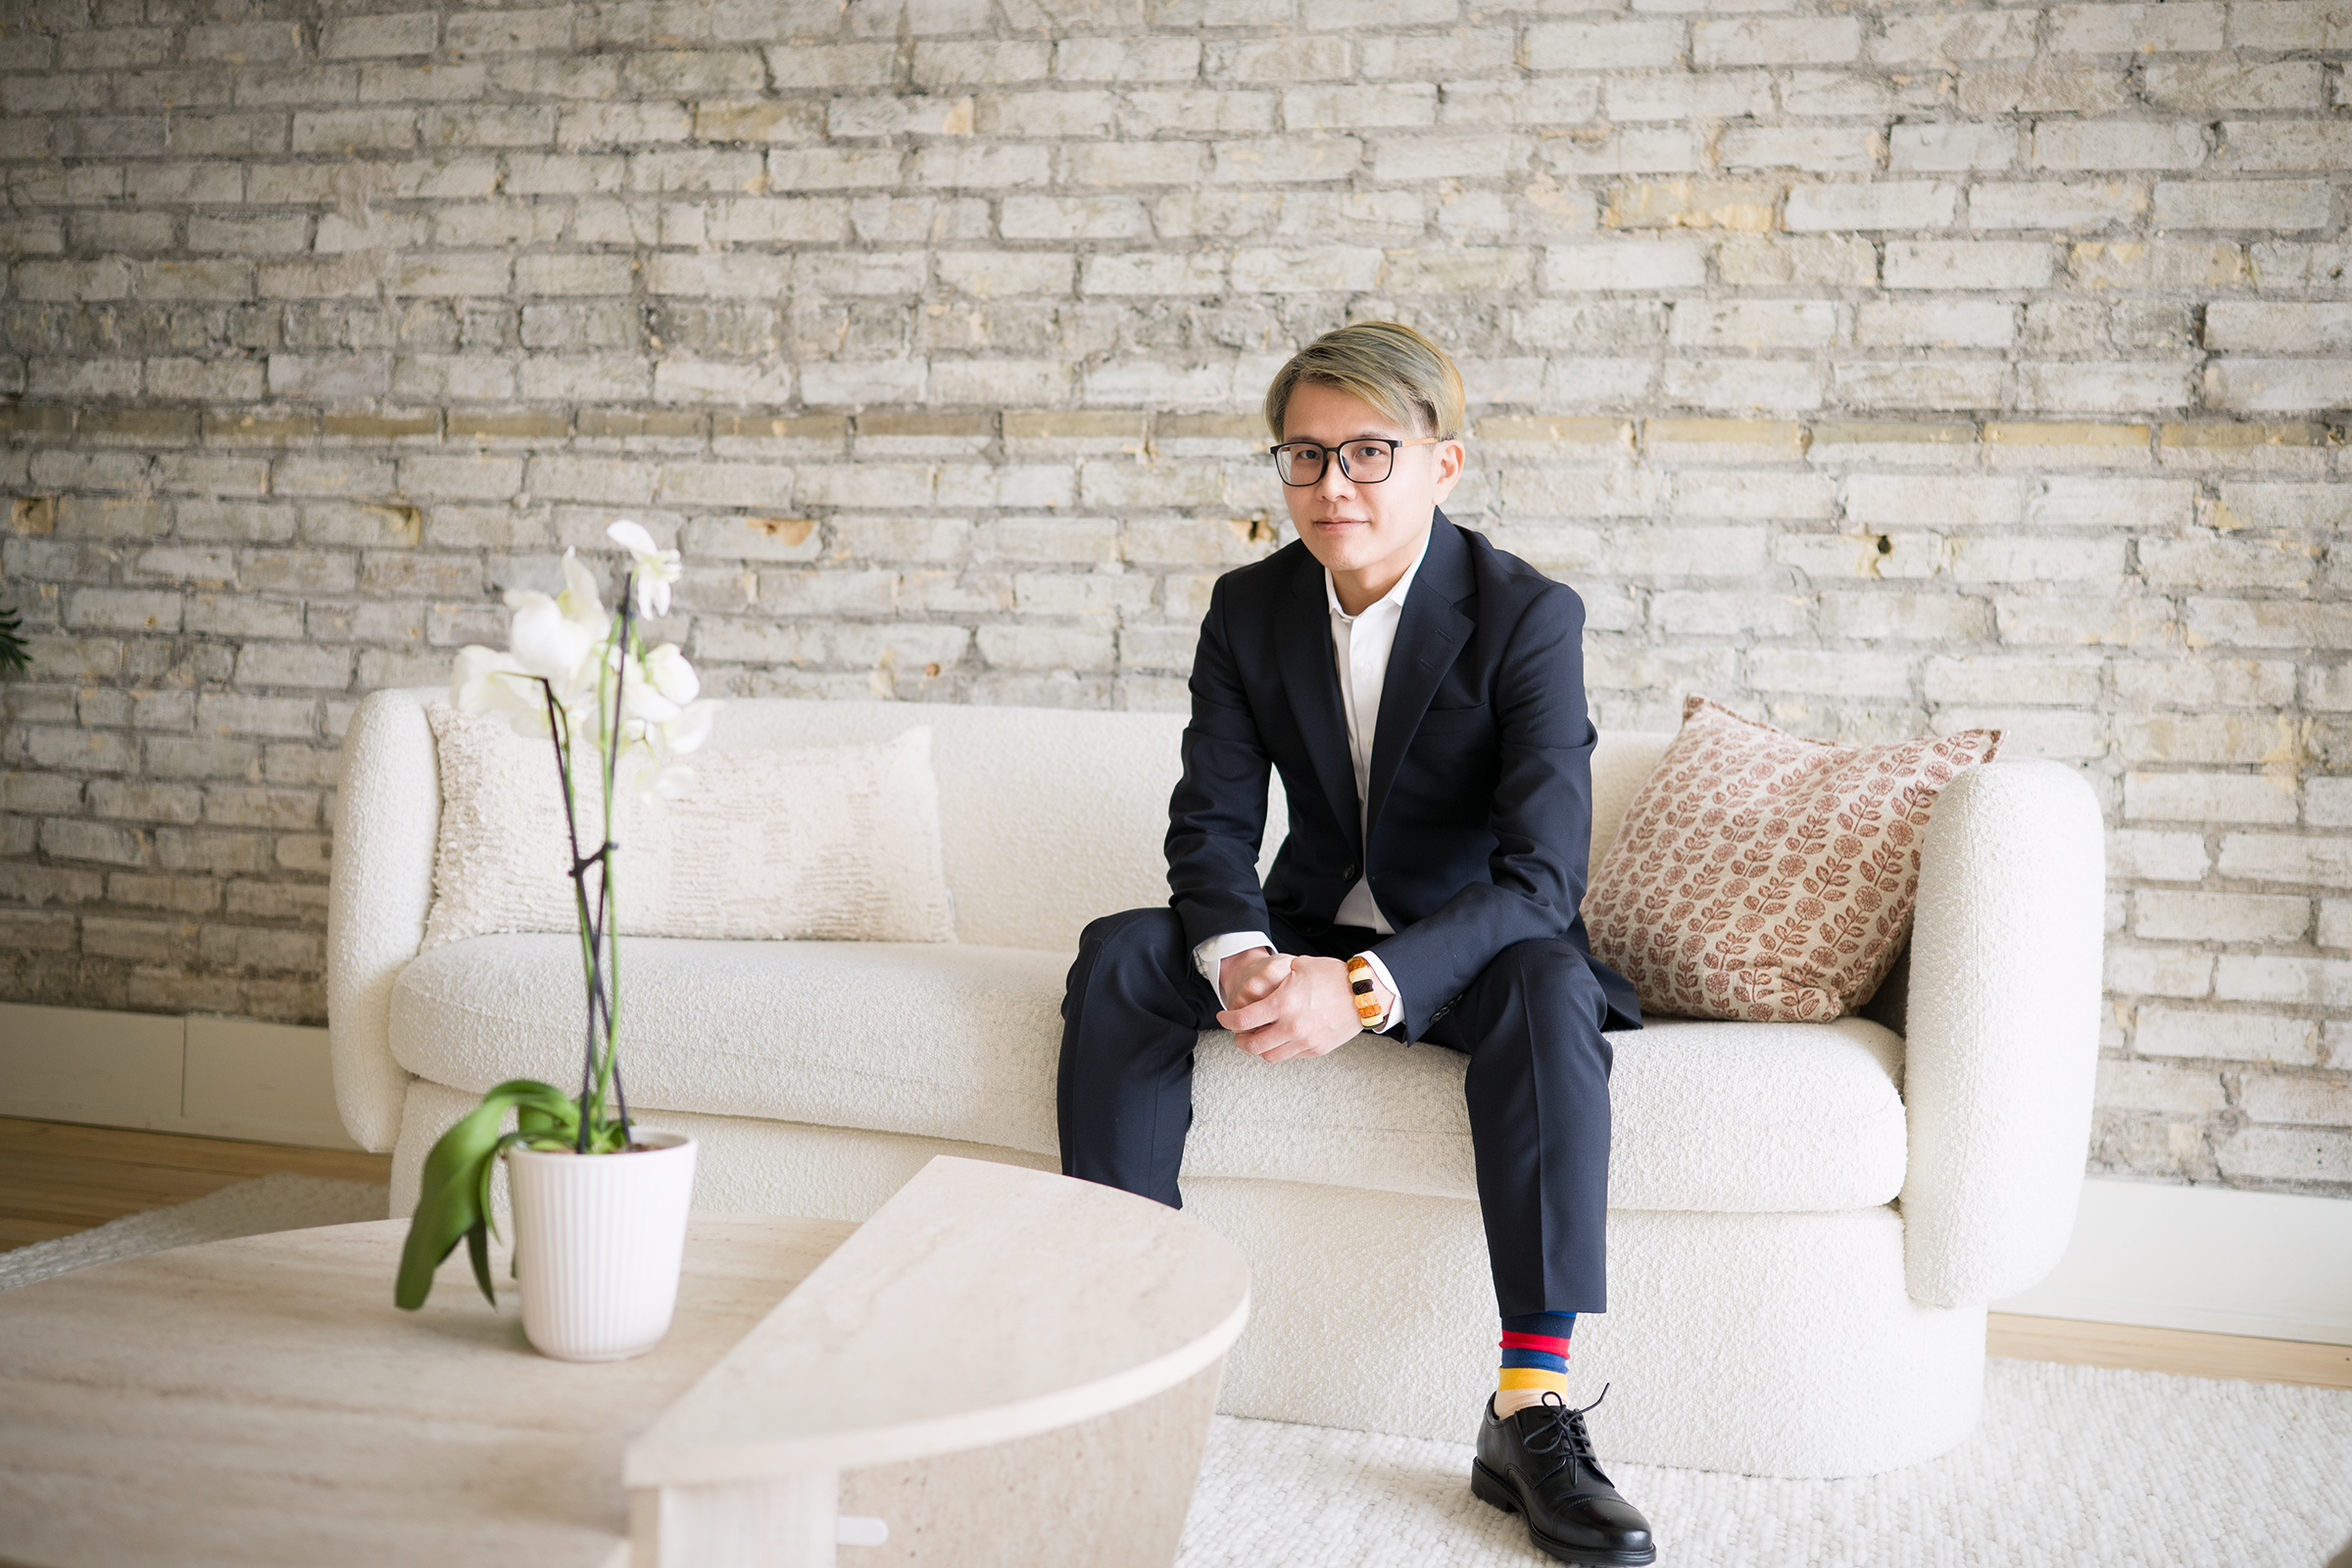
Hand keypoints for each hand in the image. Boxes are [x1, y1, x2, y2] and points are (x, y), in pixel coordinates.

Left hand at [1219, 955, 1365, 1063]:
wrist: (1364, 992)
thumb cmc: (1333, 975)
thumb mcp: (1299, 966)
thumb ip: (1276, 978)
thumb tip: (1262, 987)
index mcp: (1283, 1004)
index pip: (1244, 1020)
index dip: (1228, 1020)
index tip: (1224, 1018)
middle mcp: (1291, 1026)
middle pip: (1253, 1045)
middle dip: (1240, 1040)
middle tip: (1237, 1033)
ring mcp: (1304, 1041)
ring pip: (1270, 1055)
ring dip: (1258, 1049)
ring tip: (1256, 1039)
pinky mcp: (1316, 1049)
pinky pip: (1290, 1056)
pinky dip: (1279, 1050)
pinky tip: (1278, 1040)